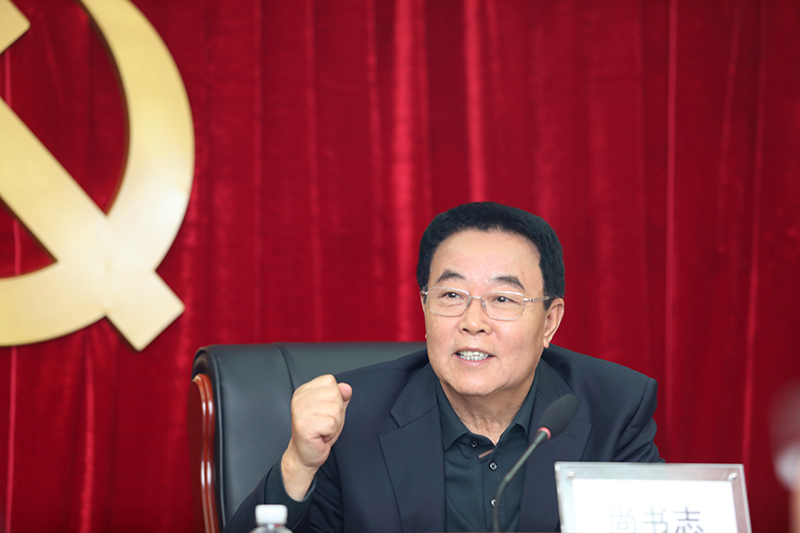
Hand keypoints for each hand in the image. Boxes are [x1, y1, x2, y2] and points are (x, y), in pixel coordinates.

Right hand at [281, 374, 351, 499]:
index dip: (335, 398)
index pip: (330, 381)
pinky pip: (331, 424)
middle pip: (335, 395)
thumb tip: (346, 387)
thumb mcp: (333, 410)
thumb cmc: (319, 432)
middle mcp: (300, 398)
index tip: (325, 411)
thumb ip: (341, 396)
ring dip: (334, 424)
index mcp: (305, 390)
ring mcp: (300, 411)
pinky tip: (321, 435)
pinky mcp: (304, 425)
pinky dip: (330, 433)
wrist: (305, 454)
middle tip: (325, 423)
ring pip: (335, 410)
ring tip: (323, 429)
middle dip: (337, 412)